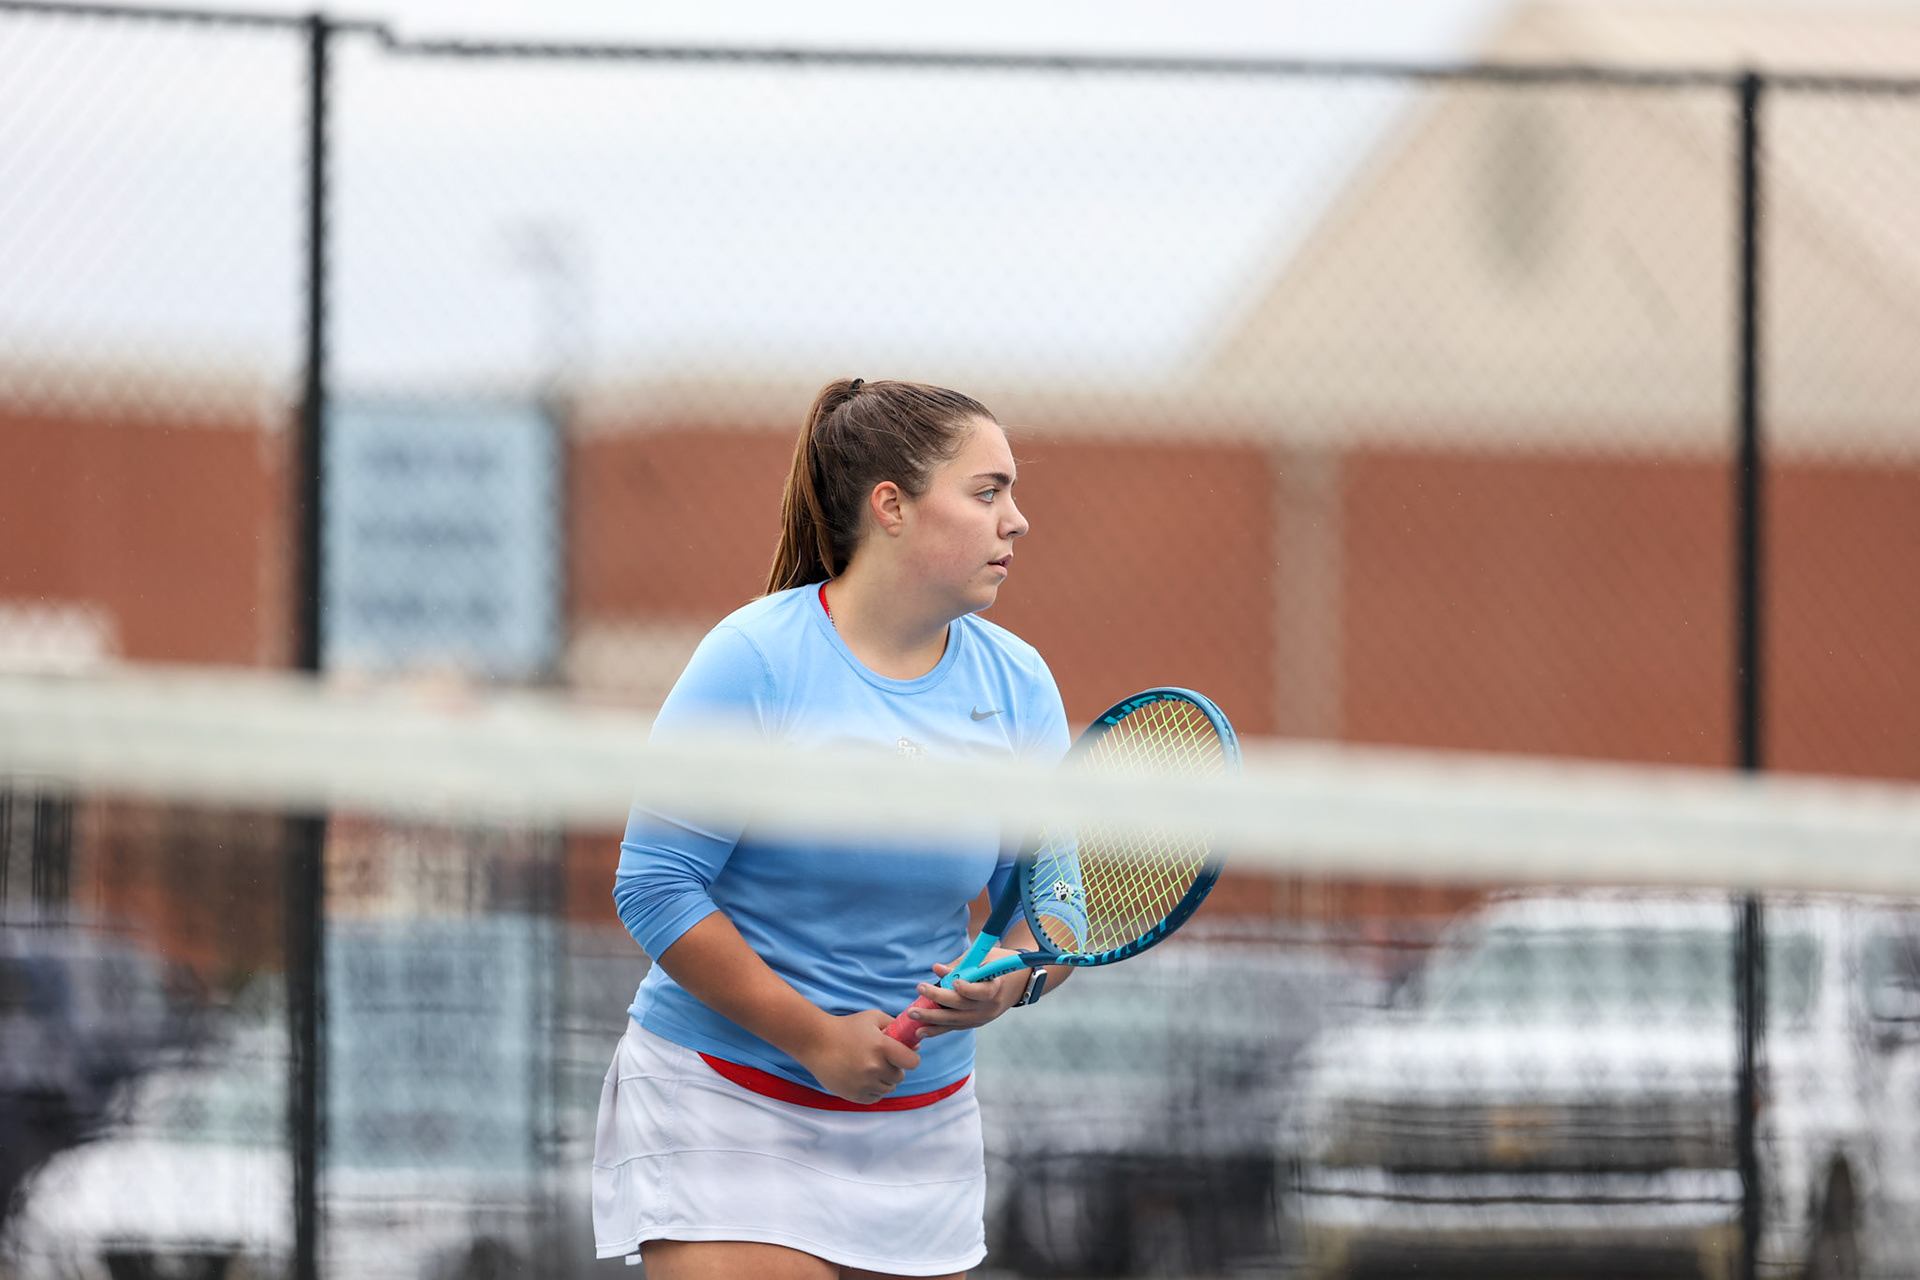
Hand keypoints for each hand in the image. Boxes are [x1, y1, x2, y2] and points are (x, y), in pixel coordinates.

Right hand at [794, 1010, 921, 1103]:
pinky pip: (874, 1098)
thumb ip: (895, 1026)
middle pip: (900, 1077)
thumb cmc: (846, 1027)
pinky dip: (872, 1090)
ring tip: (870, 1068)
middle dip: (894, 1068)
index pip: (912, 1062)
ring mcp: (864, 1083)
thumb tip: (915, 1046)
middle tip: (882, 1060)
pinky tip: (863, 1077)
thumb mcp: (873, 1018)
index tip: (903, 1056)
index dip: (910, 1059)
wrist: (816, 1042)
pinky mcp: (854, 1095)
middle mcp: (875, 1067)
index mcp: (882, 1047)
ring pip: (888, 1089)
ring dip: (884, 1080)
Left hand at [905, 948, 1027, 1039]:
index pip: (983, 991)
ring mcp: (982, 1017)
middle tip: (920, 988)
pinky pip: (955, 1027)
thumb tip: (937, 969)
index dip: (969, 989)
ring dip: (932, 1018)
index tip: (955, 982)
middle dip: (939, 997)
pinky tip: (921, 1031)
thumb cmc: (997, 963)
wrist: (1017, 982)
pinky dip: (938, 1029)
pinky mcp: (975, 1023)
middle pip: (962, 1006)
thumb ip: (962, 964)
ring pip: (955, 1021)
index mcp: (996, 986)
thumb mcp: (985, 957)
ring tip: (912, 1014)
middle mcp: (990, 1006)